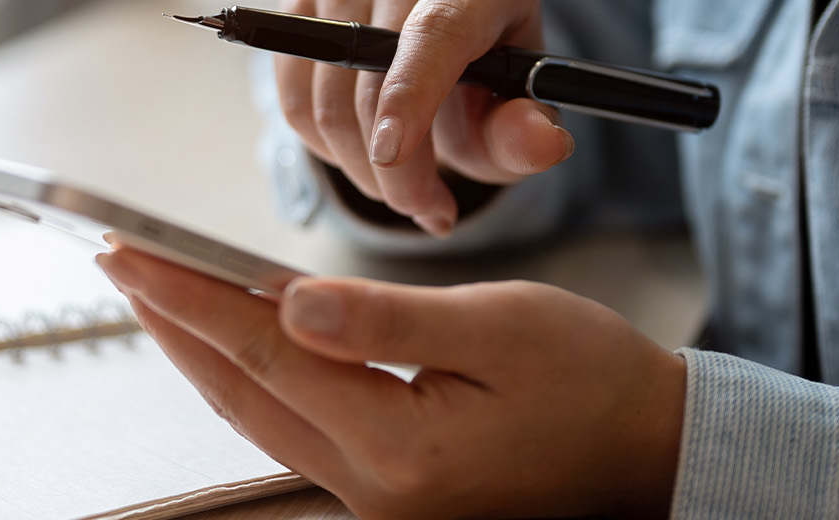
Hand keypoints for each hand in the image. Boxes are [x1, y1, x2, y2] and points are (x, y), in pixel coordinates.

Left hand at [96, 248, 685, 518]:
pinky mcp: (389, 489)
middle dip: (177, 324)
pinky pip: (294, 427)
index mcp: (402, 448)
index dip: (192, 300)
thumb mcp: (501, 330)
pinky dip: (255, 377)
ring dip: (207, 352)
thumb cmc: (593, 385)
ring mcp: (378, 498)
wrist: (649, 452)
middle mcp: (377, 488)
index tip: (134, 256)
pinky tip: (238, 342)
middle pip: (245, 392)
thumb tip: (290, 304)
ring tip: (162, 294)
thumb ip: (388, 320)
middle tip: (123, 265)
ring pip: (261, 415)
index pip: (267, 354)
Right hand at [275, 0, 574, 237]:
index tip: (392, 156)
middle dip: (393, 174)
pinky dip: (324, 143)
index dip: (408, 96)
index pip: (433, 35)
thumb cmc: (484, 67)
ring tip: (403, 184)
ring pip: (321, 100)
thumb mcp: (517, 100)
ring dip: (356, 168)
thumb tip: (546, 144)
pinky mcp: (299, 8)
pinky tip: (364, 149)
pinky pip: (292, 95)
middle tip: (428, 210)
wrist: (444, 23)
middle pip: (370, 85)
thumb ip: (524, 131)